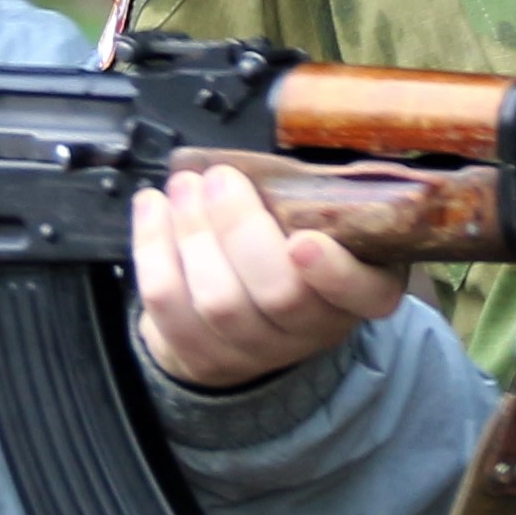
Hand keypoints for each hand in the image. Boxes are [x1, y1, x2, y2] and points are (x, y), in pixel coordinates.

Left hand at [133, 169, 417, 390]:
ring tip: (184, 186)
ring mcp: (255, 351)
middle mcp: (312, 331)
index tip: (302, 240)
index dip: (334, 274)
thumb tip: (268, 159)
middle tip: (219, 179)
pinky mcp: (201, 355)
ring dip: (193, 230)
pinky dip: (152, 247)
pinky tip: (152, 207)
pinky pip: (168, 303)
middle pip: (278, 293)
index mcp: (360, 294)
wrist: (246, 323)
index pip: (363, 295)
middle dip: (239, 228)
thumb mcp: (324, 223)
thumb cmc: (290, 252)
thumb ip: (312, 197)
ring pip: (218, 299)